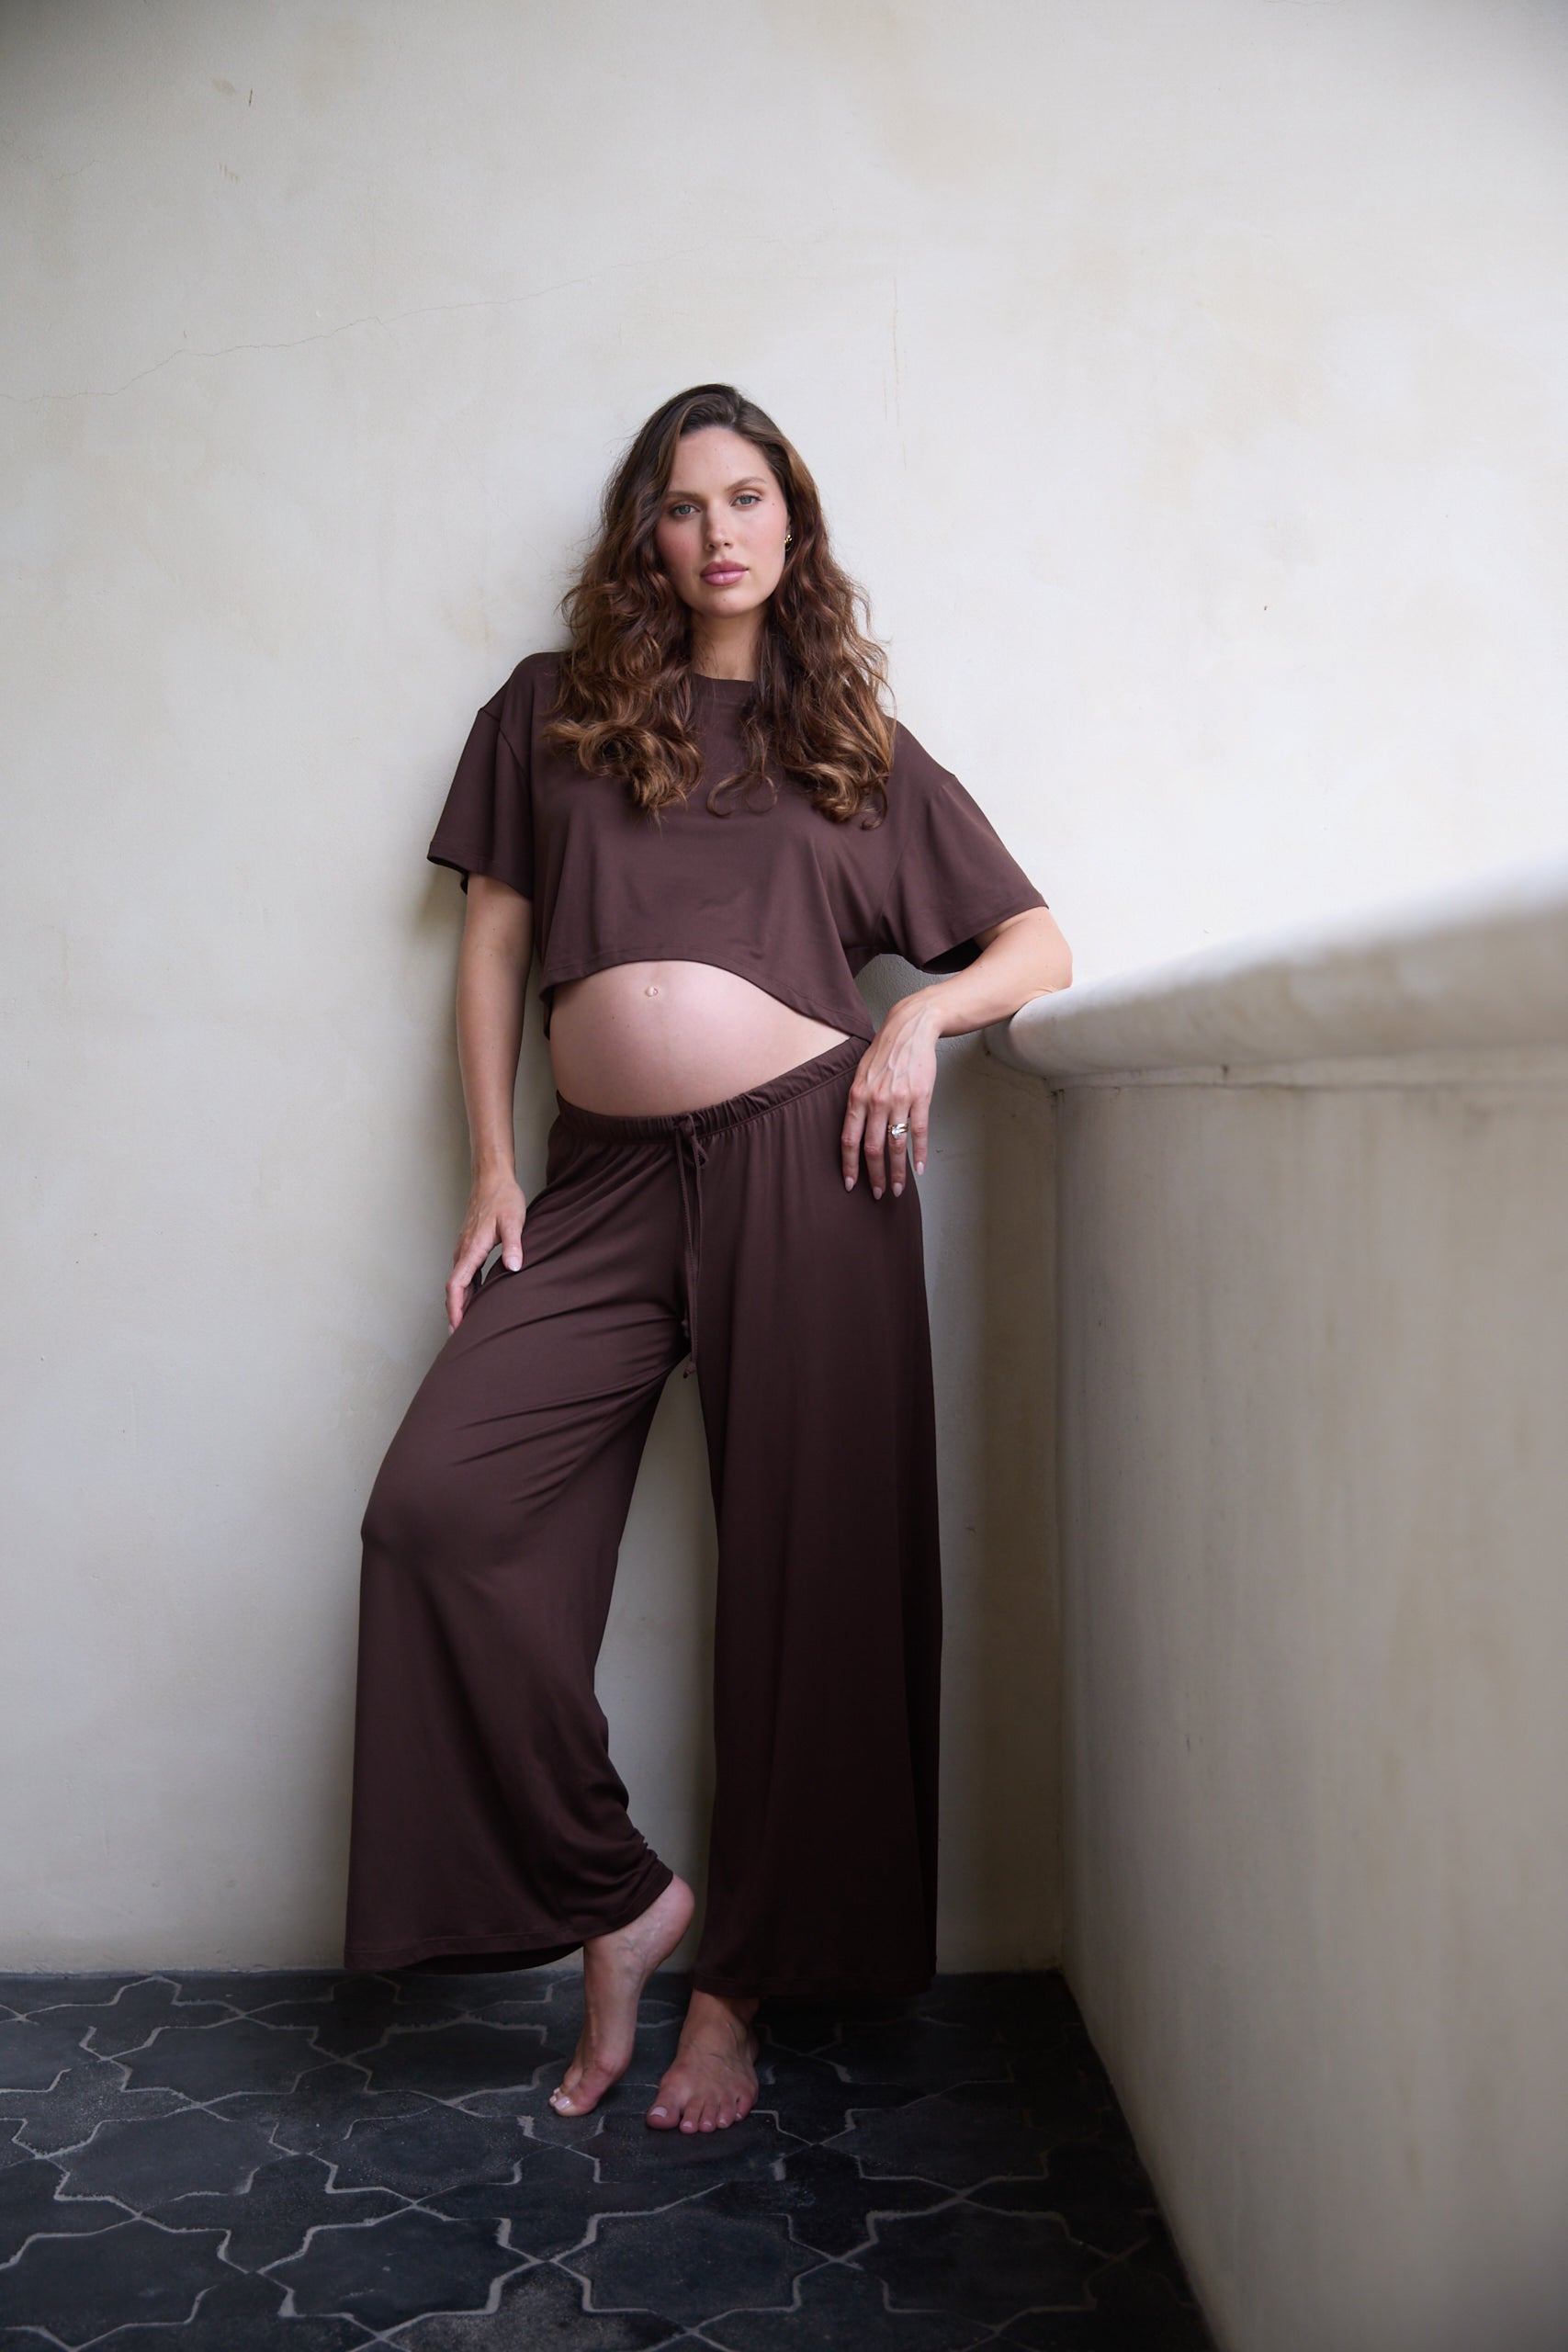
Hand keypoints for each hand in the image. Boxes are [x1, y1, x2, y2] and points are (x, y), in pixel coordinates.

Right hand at [446, 1171, 527, 1329]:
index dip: (455, 1308)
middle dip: (455, 1313)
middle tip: (462, 1338)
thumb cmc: (503, 1199)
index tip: (457, 1327)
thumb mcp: (514, 1221)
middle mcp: (462, 1251)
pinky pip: (464, 1274)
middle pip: (453, 1288)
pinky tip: (477, 1300)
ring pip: (457, 1282)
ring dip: (461, 1302)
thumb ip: (514, 1245)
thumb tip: (514, 1268)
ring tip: (468, 1325)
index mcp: (471, 1248)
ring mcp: (463, 1248)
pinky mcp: (468, 1246)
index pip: (456, 1285)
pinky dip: (466, 1290)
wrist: (492, 1179)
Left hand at [840, 1000, 939, 1199]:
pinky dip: (919, 1153)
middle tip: (877, 1194)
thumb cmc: (884, 1052)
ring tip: (897, 1188)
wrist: (911, 1028)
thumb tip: (853, 1132)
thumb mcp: (860, 1074)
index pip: (849, 1139)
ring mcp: (899, 1100)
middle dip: (874, 1175)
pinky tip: (919, 1168)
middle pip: (872, 1148)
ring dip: (896, 1171)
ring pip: (896, 1145)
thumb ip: (856, 1102)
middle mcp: (876, 1101)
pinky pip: (919, 1132)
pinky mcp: (921, 1098)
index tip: (850, 1183)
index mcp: (857, 1096)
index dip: (849, 1164)